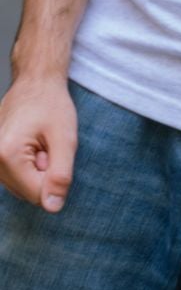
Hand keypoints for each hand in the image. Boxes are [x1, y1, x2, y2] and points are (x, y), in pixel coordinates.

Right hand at [0, 74, 77, 212]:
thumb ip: (60, 175)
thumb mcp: (65, 138)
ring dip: (36, 169)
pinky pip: (17, 176)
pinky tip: (32, 145)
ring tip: (39, 142)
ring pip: (23, 185)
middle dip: (44, 172)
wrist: (35, 81)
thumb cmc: (52, 104)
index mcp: (6, 156)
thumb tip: (52, 207)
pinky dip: (28, 165)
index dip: (54, 176)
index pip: (38, 194)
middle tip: (47, 144)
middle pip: (28, 192)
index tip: (53, 150)